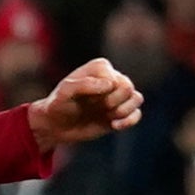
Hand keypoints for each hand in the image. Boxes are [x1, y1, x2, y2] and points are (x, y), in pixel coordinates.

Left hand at [28, 58, 146, 147]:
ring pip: (137, 98)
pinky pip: (137, 114)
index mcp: (100, 68)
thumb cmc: (58, 105)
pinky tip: (114, 126)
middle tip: (97, 107)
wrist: (57, 125)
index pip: (114, 79)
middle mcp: (112, 78)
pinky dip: (130, 121)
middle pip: (128, 87)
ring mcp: (117, 96)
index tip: (86, 98)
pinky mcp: (120, 112)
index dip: (103, 92)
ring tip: (109, 117)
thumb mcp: (64, 93)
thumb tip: (110, 84)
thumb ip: (84, 84)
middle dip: (114, 101)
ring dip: (123, 110)